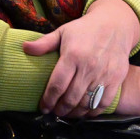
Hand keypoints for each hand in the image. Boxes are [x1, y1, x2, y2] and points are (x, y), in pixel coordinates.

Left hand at [22, 0, 137, 116]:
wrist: (114, 25)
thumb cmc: (84, 29)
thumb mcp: (62, 32)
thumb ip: (44, 43)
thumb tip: (24, 48)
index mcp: (72, 55)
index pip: (57, 84)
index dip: (49, 99)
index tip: (43, 107)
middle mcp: (88, 67)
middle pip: (71, 97)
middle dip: (60, 109)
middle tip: (54, 112)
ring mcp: (103, 75)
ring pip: (86, 103)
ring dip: (74, 113)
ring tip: (66, 113)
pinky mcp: (115, 79)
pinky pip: (103, 103)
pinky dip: (92, 112)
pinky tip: (84, 112)